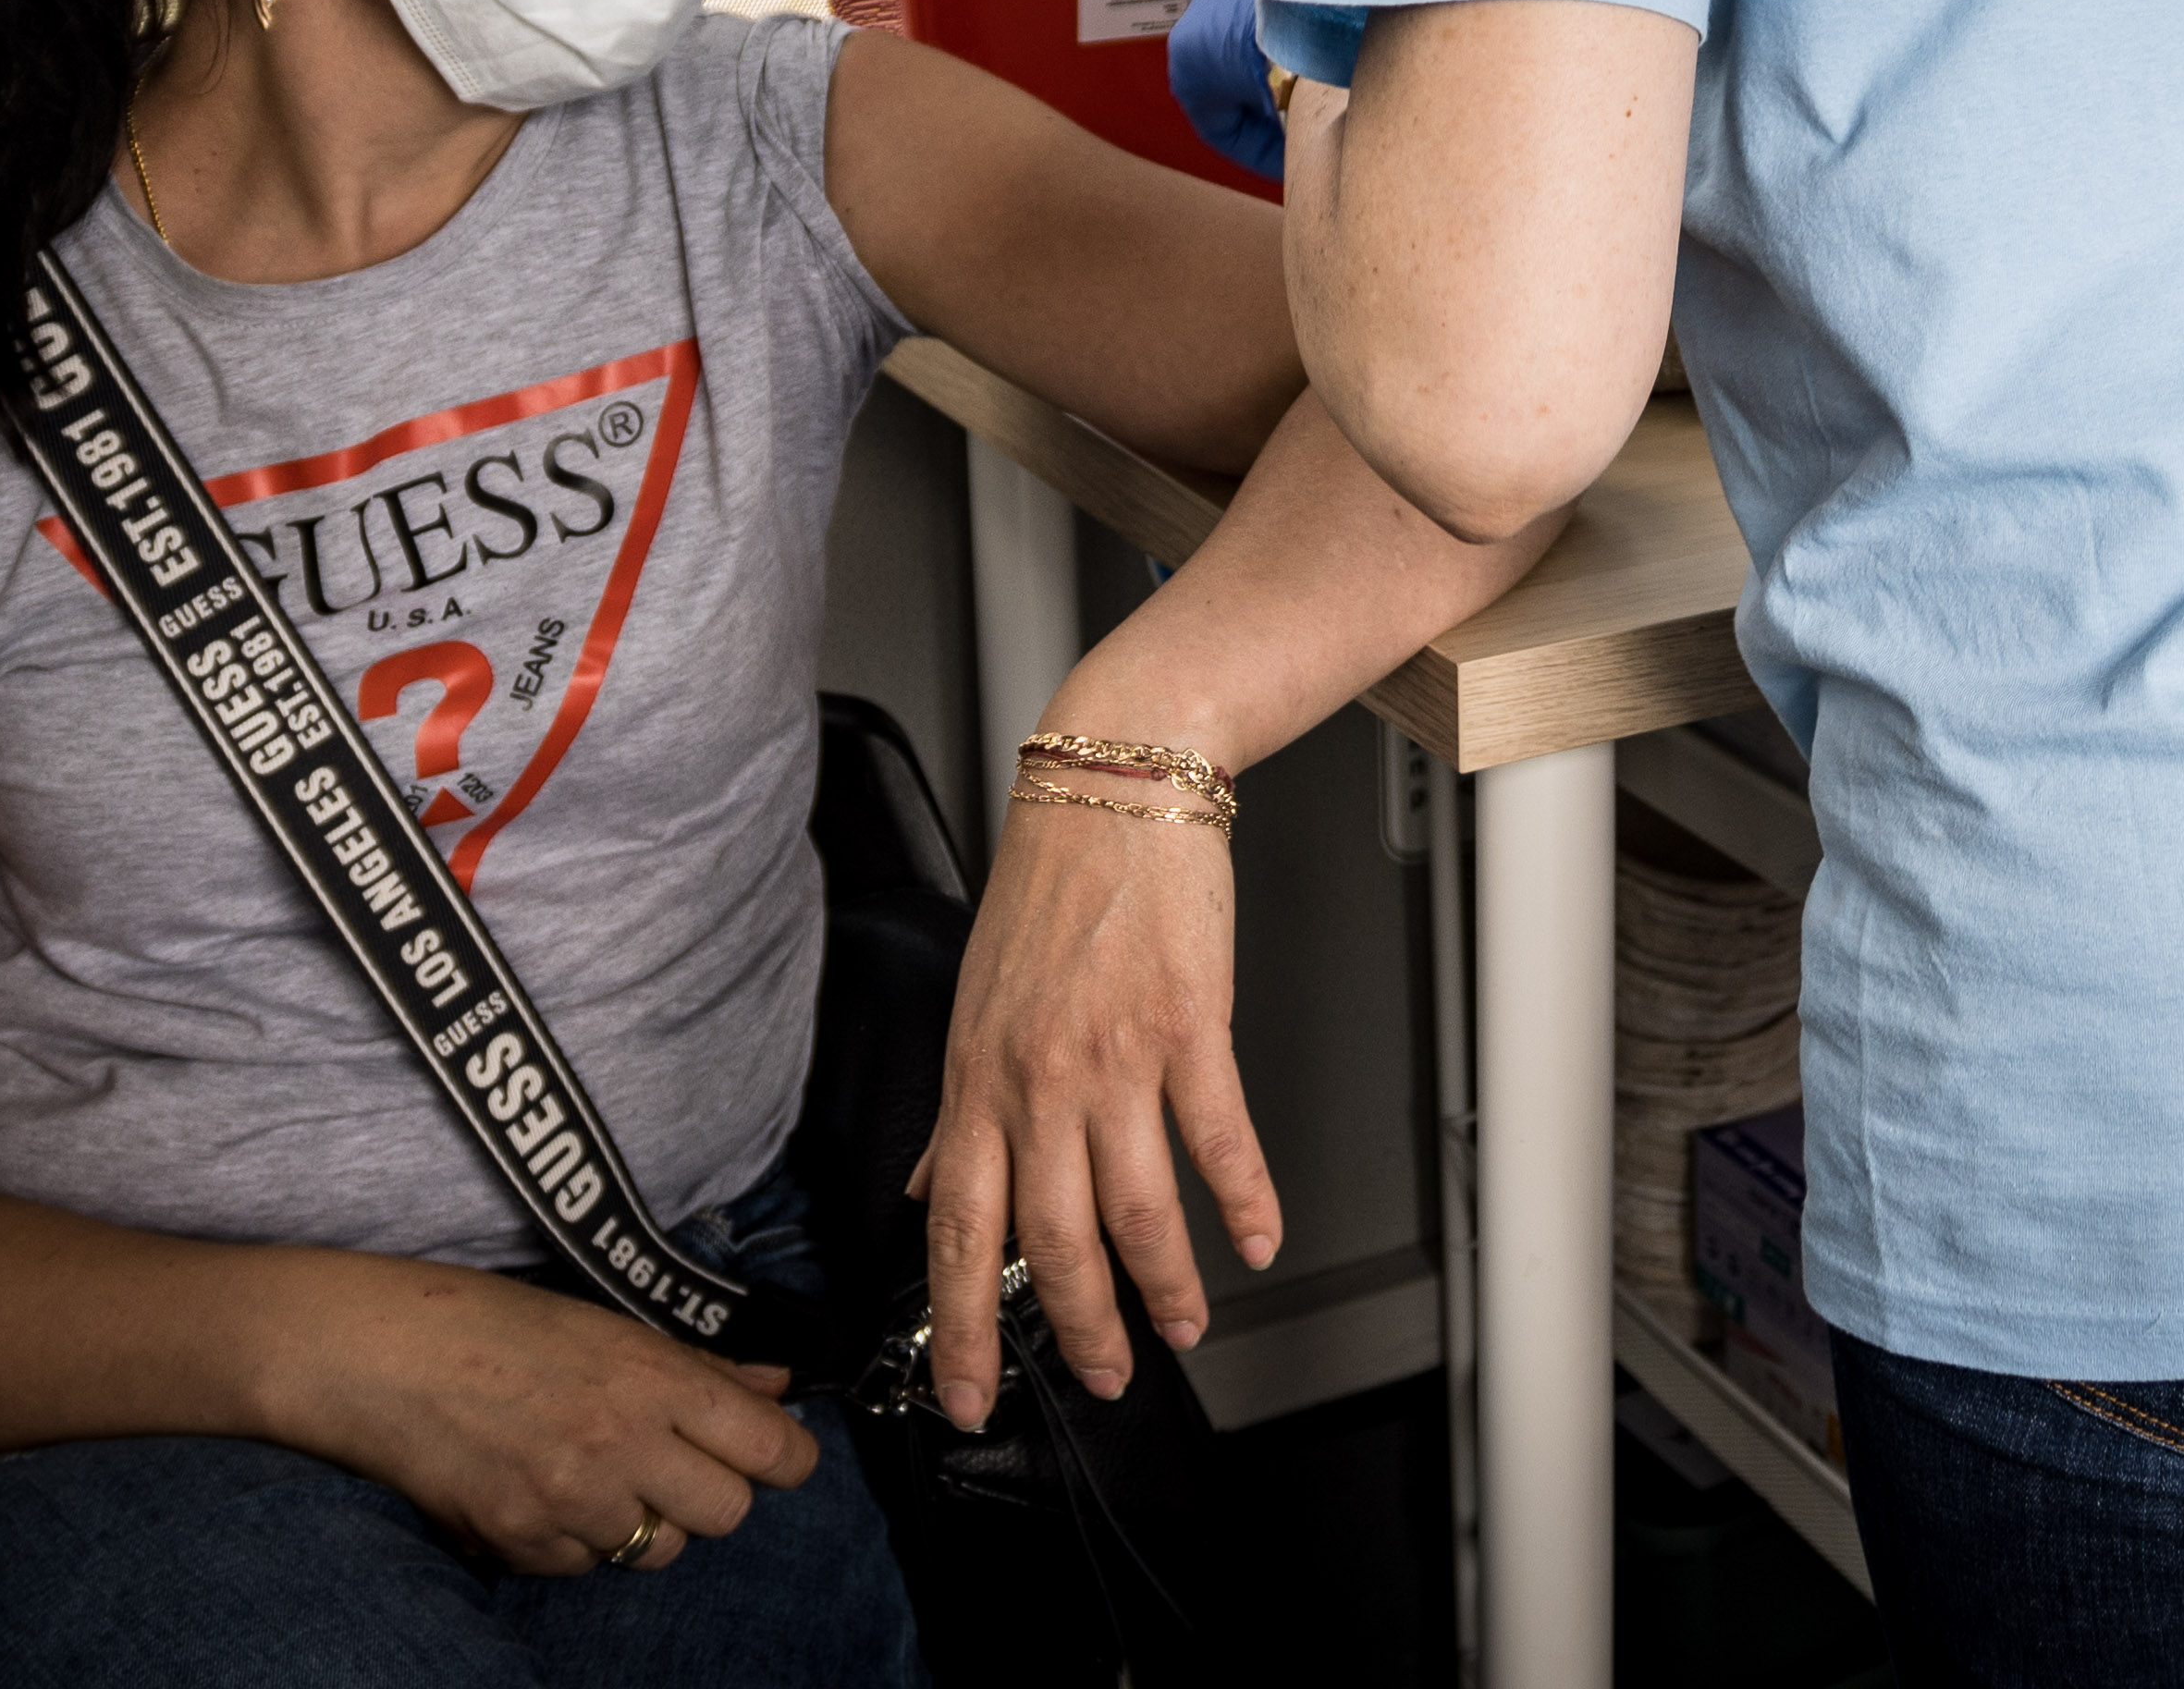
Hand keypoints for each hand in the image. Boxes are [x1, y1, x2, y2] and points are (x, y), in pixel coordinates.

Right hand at [271, 1259, 819, 1572]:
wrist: (375, 1356)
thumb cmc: (490, 1322)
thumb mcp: (606, 1325)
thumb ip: (698, 1367)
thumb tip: (777, 1388)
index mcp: (650, 1376)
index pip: (769, 1447)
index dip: (787, 1457)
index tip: (779, 1454)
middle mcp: (620, 1443)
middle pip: (727, 1514)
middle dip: (713, 1495)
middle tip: (676, 1463)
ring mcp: (569, 1500)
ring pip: (657, 1549)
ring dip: (641, 1520)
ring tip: (593, 1470)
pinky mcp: (520, 1543)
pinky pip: (583, 1564)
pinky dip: (573, 1539)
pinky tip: (538, 1488)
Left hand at [910, 761, 1280, 1430]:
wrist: (1113, 786)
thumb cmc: (1048, 891)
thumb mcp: (975, 1009)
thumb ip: (957, 1119)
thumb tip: (924, 1194)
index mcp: (977, 1085)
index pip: (956, 1234)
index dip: (961, 1329)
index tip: (968, 1397)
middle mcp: (1036, 1082)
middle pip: (1050, 1243)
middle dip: (1080, 1329)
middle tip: (1108, 1376)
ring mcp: (1113, 1057)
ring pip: (1137, 1209)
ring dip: (1165, 1286)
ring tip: (1184, 1327)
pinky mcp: (1187, 1025)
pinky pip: (1217, 1138)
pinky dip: (1244, 1202)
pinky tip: (1259, 1240)